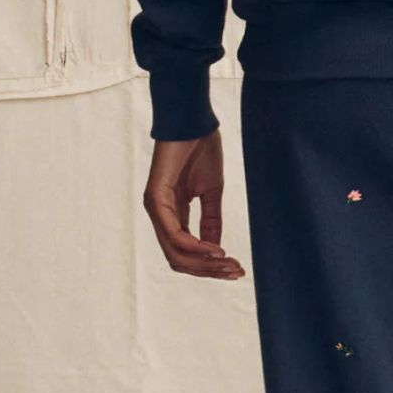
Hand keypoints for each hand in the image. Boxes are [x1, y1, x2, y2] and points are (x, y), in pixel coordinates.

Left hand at [142, 127, 246, 279]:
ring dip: (204, 264)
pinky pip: (175, 234)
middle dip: (209, 271)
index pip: (186, 253)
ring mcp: (156, 209)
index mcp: (172, 214)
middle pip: (180, 260)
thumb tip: (216, 250)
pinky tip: (215, 249)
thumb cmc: (200, 149)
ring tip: (228, 263)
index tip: (236, 268)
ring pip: (176, 253)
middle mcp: (160, 217)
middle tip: (236, 272)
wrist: (193, 121)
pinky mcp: (156, 200)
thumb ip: (210, 221)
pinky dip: (196, 247)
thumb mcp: (211, 191)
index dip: (210, 266)